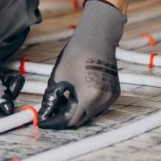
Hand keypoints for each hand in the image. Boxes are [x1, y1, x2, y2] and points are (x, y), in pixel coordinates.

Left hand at [39, 0, 125, 128]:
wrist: (96, 39)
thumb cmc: (76, 54)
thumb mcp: (59, 77)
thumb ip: (53, 98)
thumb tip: (46, 112)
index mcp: (88, 96)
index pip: (71, 120)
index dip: (57, 121)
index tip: (46, 121)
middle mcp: (103, 100)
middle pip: (82, 118)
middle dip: (67, 117)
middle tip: (53, 113)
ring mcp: (111, 97)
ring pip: (92, 113)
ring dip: (79, 110)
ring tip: (65, 101)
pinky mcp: (115, 92)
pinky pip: (100, 105)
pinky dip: (89, 103)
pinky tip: (79, 95)